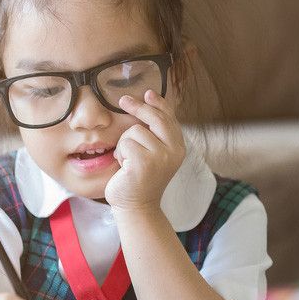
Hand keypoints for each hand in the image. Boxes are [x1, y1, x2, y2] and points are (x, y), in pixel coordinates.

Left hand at [105, 89, 185, 212]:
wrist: (136, 207)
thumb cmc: (140, 179)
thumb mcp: (154, 153)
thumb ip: (155, 133)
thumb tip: (147, 102)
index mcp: (178, 147)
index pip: (169, 118)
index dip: (158, 103)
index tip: (147, 93)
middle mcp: (174, 151)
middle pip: (155, 118)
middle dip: (138, 107)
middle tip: (123, 101)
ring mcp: (160, 157)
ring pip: (134, 131)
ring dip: (125, 144)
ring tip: (128, 161)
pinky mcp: (143, 163)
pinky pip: (125, 144)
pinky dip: (120, 154)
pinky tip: (124, 167)